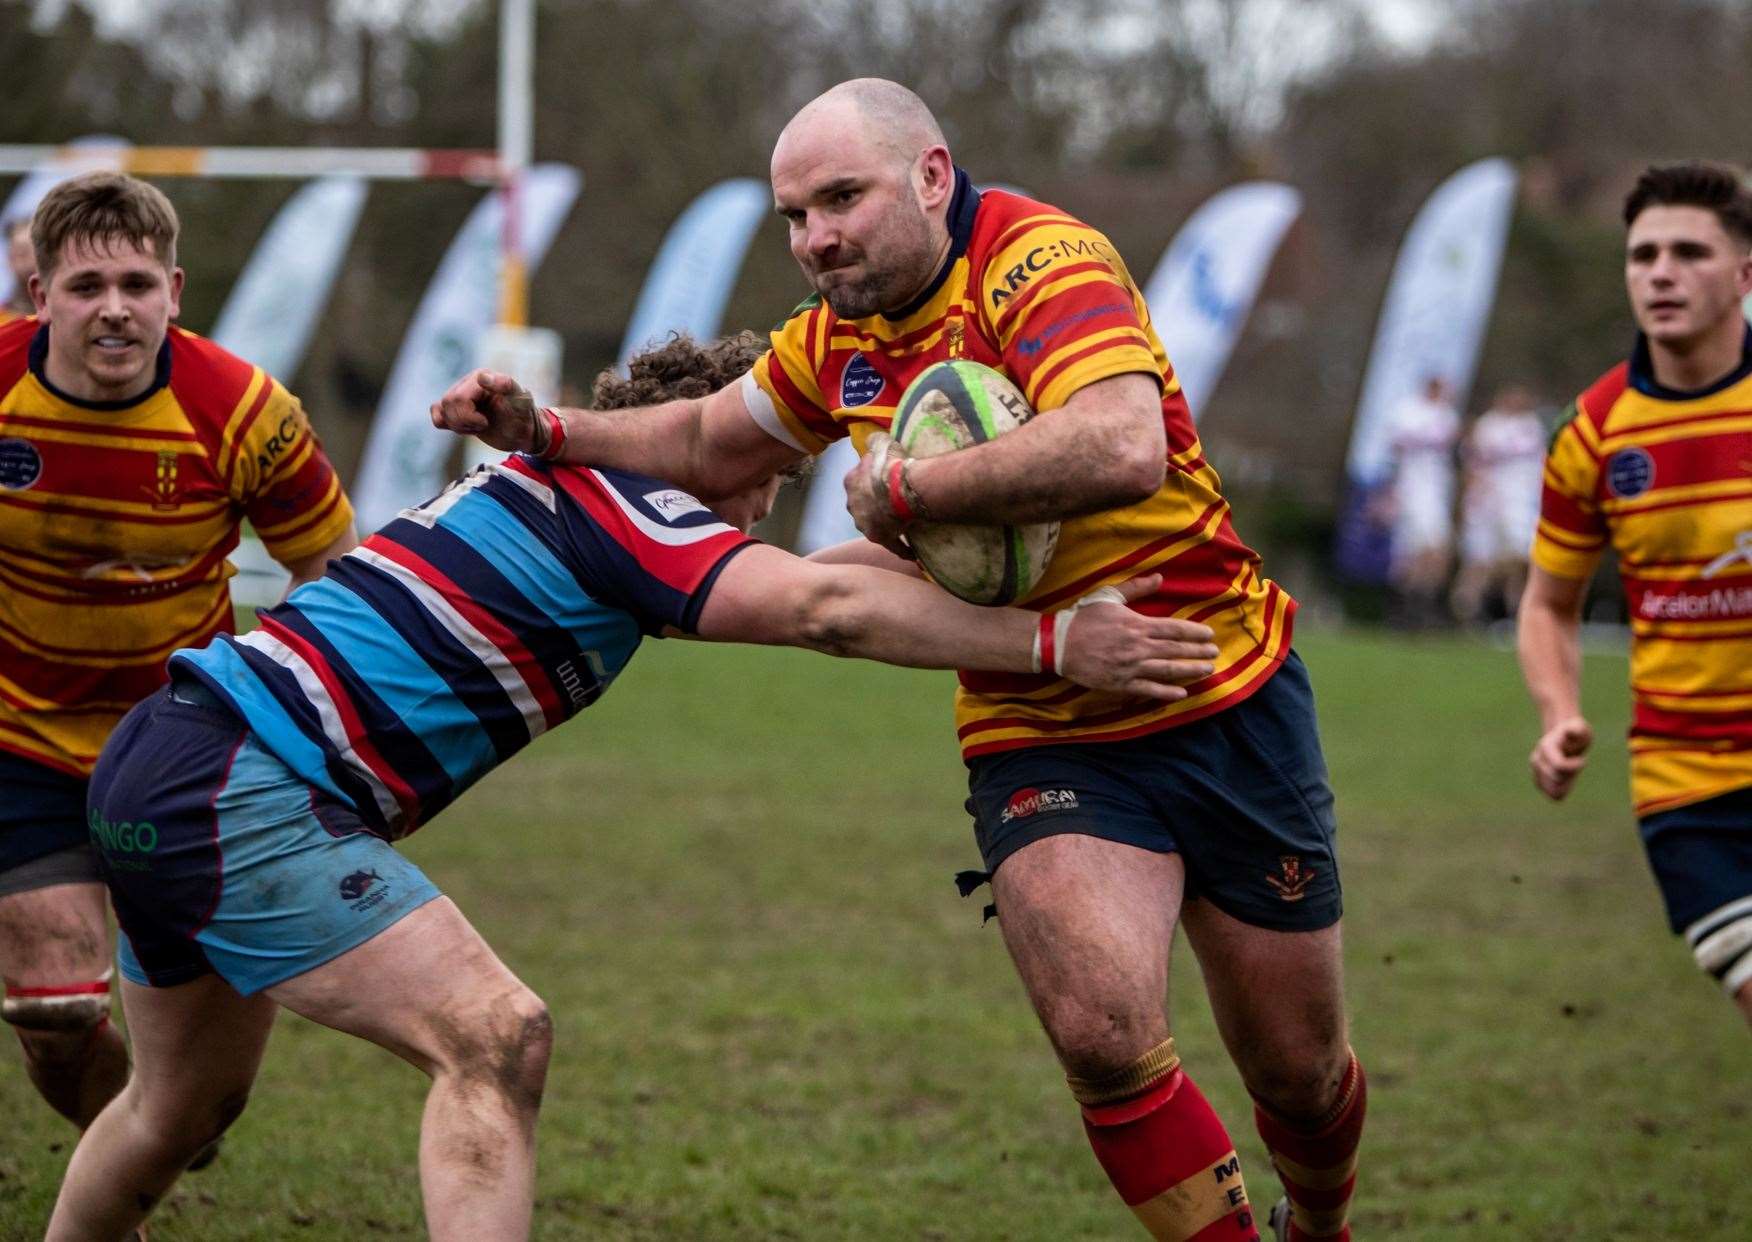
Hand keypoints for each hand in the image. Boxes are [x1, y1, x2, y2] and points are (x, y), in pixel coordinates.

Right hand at [429, 369, 539, 452]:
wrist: (525, 432)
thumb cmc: (525, 415)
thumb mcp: (522, 401)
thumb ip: (506, 385)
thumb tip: (481, 376)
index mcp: (482, 376)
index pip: (459, 398)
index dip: (469, 416)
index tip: (487, 422)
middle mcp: (469, 383)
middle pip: (448, 403)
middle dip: (465, 421)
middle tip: (484, 425)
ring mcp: (461, 395)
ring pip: (442, 409)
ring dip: (459, 425)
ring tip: (479, 426)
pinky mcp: (457, 409)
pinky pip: (436, 413)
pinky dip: (447, 424)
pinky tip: (466, 428)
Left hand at [843, 433, 913, 558]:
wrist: (900, 487)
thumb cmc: (891, 464)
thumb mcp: (881, 445)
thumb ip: (874, 442)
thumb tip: (872, 439)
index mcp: (851, 481)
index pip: (858, 483)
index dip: (871, 483)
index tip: (885, 483)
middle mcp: (852, 504)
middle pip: (862, 506)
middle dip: (873, 505)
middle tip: (892, 504)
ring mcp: (863, 523)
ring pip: (873, 525)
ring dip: (884, 525)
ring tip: (900, 526)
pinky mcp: (877, 537)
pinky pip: (891, 545)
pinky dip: (901, 549)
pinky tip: (911, 555)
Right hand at [1056, 575, 1218, 699]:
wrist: (1059, 644)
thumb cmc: (1084, 618)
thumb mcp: (1109, 596)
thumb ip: (1137, 588)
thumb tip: (1160, 578)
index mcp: (1137, 625)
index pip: (1174, 629)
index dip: (1194, 633)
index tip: (1209, 635)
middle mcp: (1138, 647)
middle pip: (1176, 650)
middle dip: (1198, 652)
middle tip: (1215, 653)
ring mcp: (1130, 667)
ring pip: (1168, 670)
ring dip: (1190, 670)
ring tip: (1207, 670)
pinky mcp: (1120, 684)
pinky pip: (1148, 690)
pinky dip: (1167, 692)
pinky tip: (1182, 693)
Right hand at [1530, 716, 1591, 799]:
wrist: (1563, 735)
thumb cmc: (1576, 732)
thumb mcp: (1580, 728)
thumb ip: (1576, 730)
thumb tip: (1570, 732)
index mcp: (1546, 747)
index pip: (1559, 766)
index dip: (1575, 767)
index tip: (1582, 759)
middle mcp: (1537, 760)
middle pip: (1558, 779)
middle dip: (1572, 775)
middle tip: (1577, 763)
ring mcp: (1535, 771)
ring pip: (1555, 790)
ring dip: (1568, 783)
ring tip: (1571, 770)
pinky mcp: (1538, 780)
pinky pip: (1553, 795)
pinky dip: (1564, 790)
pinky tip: (1568, 779)